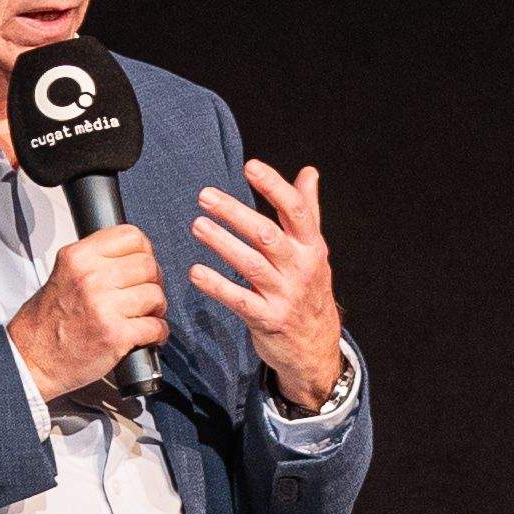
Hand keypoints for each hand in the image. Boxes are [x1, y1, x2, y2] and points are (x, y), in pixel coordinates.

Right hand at [6, 221, 167, 399]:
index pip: (131, 236)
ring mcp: (104, 306)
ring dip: (157, 308)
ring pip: (155, 295)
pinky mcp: (116, 335)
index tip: (142, 265)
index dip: (144, 251)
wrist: (32, 358)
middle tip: (146, 294)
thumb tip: (134, 256)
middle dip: (154, 282)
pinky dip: (158, 333)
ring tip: (145, 316)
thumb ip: (95, 261)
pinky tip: (147, 335)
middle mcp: (91, 277)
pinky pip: (156, 326)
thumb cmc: (47, 322)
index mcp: (78, 257)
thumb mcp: (64, 273)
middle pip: (148, 265)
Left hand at [189, 161, 348, 409]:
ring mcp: (284, 295)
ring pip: (251, 264)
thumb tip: (309, 172)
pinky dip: (217, 286)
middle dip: (236, 213)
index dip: (274, 186)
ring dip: (222, 243)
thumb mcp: (315, 250)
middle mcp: (301, 268)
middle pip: (267, 235)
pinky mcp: (268, 320)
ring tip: (197, 225)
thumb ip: (308, 211)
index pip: (296, 210)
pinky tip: (196, 272)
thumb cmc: (310, 291)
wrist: (317, 347)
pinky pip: (239, 300)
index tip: (250, 167)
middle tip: (206, 196)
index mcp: (312, 247)